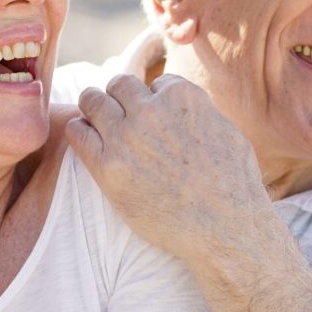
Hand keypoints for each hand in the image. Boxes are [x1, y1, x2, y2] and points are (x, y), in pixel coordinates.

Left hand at [65, 73, 270, 262]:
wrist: (225, 229)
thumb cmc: (233, 184)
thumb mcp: (226, 129)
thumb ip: (199, 109)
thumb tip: (180, 101)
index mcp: (182, 96)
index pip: (155, 82)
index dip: (154, 100)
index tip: (155, 119)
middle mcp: (151, 111)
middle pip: (118, 85)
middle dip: (120, 99)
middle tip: (121, 118)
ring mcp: (126, 138)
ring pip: (92, 101)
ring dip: (94, 109)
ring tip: (97, 123)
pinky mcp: (108, 167)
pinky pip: (78, 133)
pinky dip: (80, 132)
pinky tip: (87, 140)